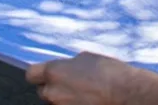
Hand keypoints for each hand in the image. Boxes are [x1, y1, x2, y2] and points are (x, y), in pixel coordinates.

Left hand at [26, 52, 149, 104]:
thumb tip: (65, 68)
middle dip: (54, 87)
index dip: (39, 73)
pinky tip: (88, 100)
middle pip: (44, 90)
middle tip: (71, 84)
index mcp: (53, 72)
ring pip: (56, 102)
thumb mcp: (86, 58)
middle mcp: (53, 92)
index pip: (31, 74)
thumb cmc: (109, 73)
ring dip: (65, 98)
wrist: (126, 94)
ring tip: (84, 93)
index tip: (45, 73)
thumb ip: (69, 64)